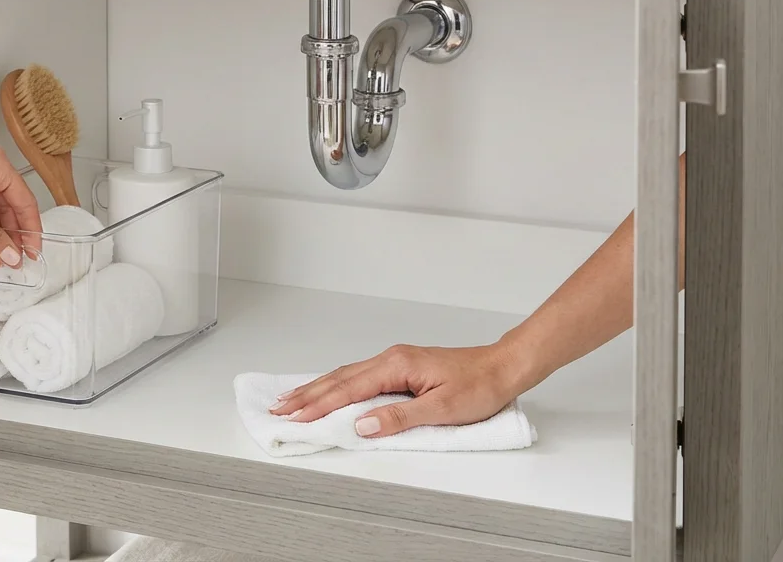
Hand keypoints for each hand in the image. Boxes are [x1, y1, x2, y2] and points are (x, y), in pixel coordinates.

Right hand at [269, 343, 527, 437]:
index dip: (319, 404)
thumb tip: (362, 424)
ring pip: (346, 374)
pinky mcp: (400, 367)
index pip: (348, 388)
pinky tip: (327, 388)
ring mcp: (394, 361)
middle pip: (339, 378)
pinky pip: (358, 375)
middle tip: (279, 409)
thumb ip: (399, 417)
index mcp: (396, 365)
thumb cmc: (479, 386)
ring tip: (292, 399)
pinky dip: (336, 383)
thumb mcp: (442, 408)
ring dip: (317, 388)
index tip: (295, 416)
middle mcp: (390, 358)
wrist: (503, 366)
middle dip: (307, 394)